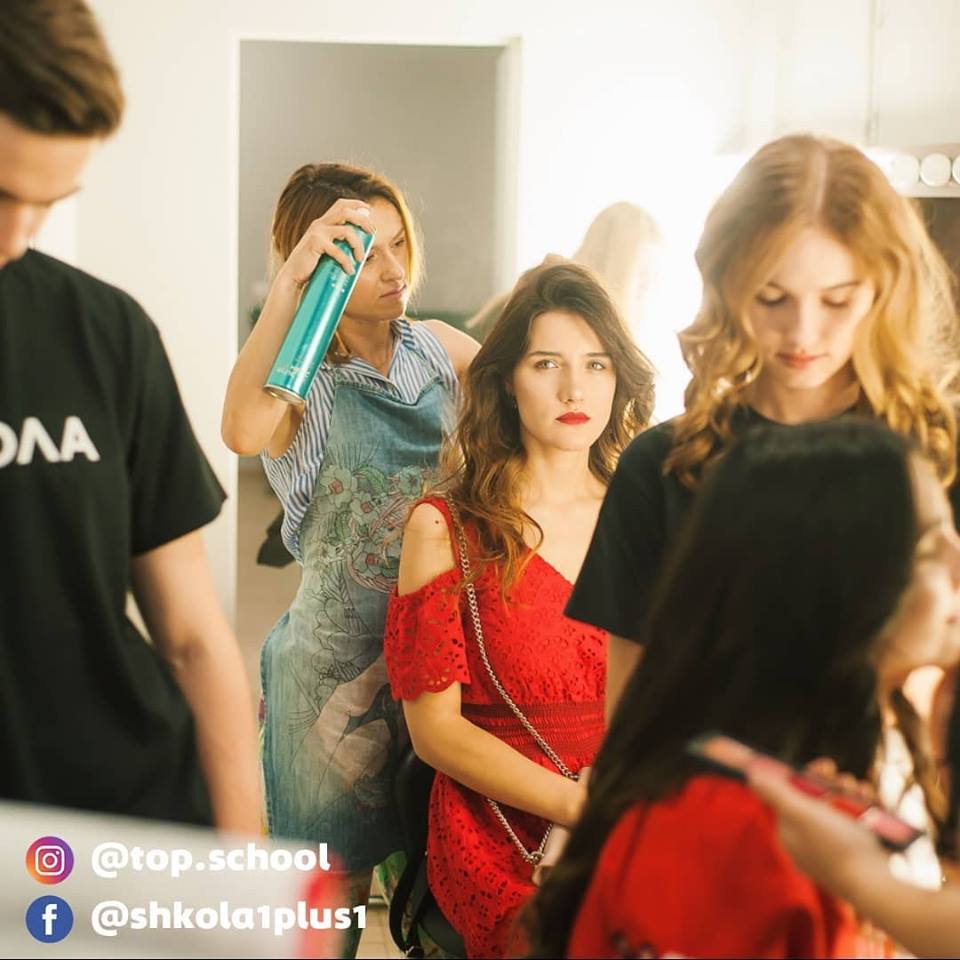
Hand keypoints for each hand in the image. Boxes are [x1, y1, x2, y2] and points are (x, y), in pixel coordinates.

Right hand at [275, 198, 371, 288]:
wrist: (293, 276)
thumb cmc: (312, 266)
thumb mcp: (327, 251)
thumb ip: (339, 244)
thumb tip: (362, 247)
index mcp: (323, 222)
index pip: (341, 204)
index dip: (357, 204)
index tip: (370, 211)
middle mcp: (320, 223)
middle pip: (346, 211)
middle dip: (363, 220)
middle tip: (372, 233)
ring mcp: (317, 232)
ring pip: (346, 230)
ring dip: (358, 245)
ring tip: (361, 259)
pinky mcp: (315, 244)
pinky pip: (338, 251)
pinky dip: (346, 262)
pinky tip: (350, 271)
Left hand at [748, 762, 887, 896]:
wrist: (876, 884)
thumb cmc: (835, 845)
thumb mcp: (800, 813)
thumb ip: (775, 793)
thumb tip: (752, 775)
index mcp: (789, 832)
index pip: (791, 794)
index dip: (807, 777)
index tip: (824, 768)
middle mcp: (809, 840)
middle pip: (817, 798)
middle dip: (834, 784)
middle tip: (845, 780)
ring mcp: (834, 846)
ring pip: (841, 805)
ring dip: (852, 792)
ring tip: (860, 793)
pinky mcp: (858, 850)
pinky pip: (858, 819)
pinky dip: (865, 808)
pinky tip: (871, 802)